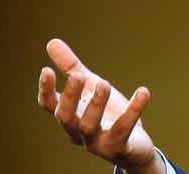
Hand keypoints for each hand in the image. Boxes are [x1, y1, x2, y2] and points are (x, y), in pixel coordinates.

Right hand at [37, 39, 164, 173]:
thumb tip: (51, 42)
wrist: (134, 146)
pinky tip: (143, 92)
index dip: (46, 90)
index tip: (46, 70)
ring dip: (96, 104)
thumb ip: (72, 67)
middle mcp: (78, 132)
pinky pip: (124, 129)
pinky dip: (133, 111)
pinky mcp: (118, 147)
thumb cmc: (107, 113)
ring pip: (90, 126)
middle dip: (70, 97)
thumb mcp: (91, 87)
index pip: (49, 106)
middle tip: (78, 75)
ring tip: (105, 83)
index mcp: (70, 116)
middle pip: (66, 117)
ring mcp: (97, 142)